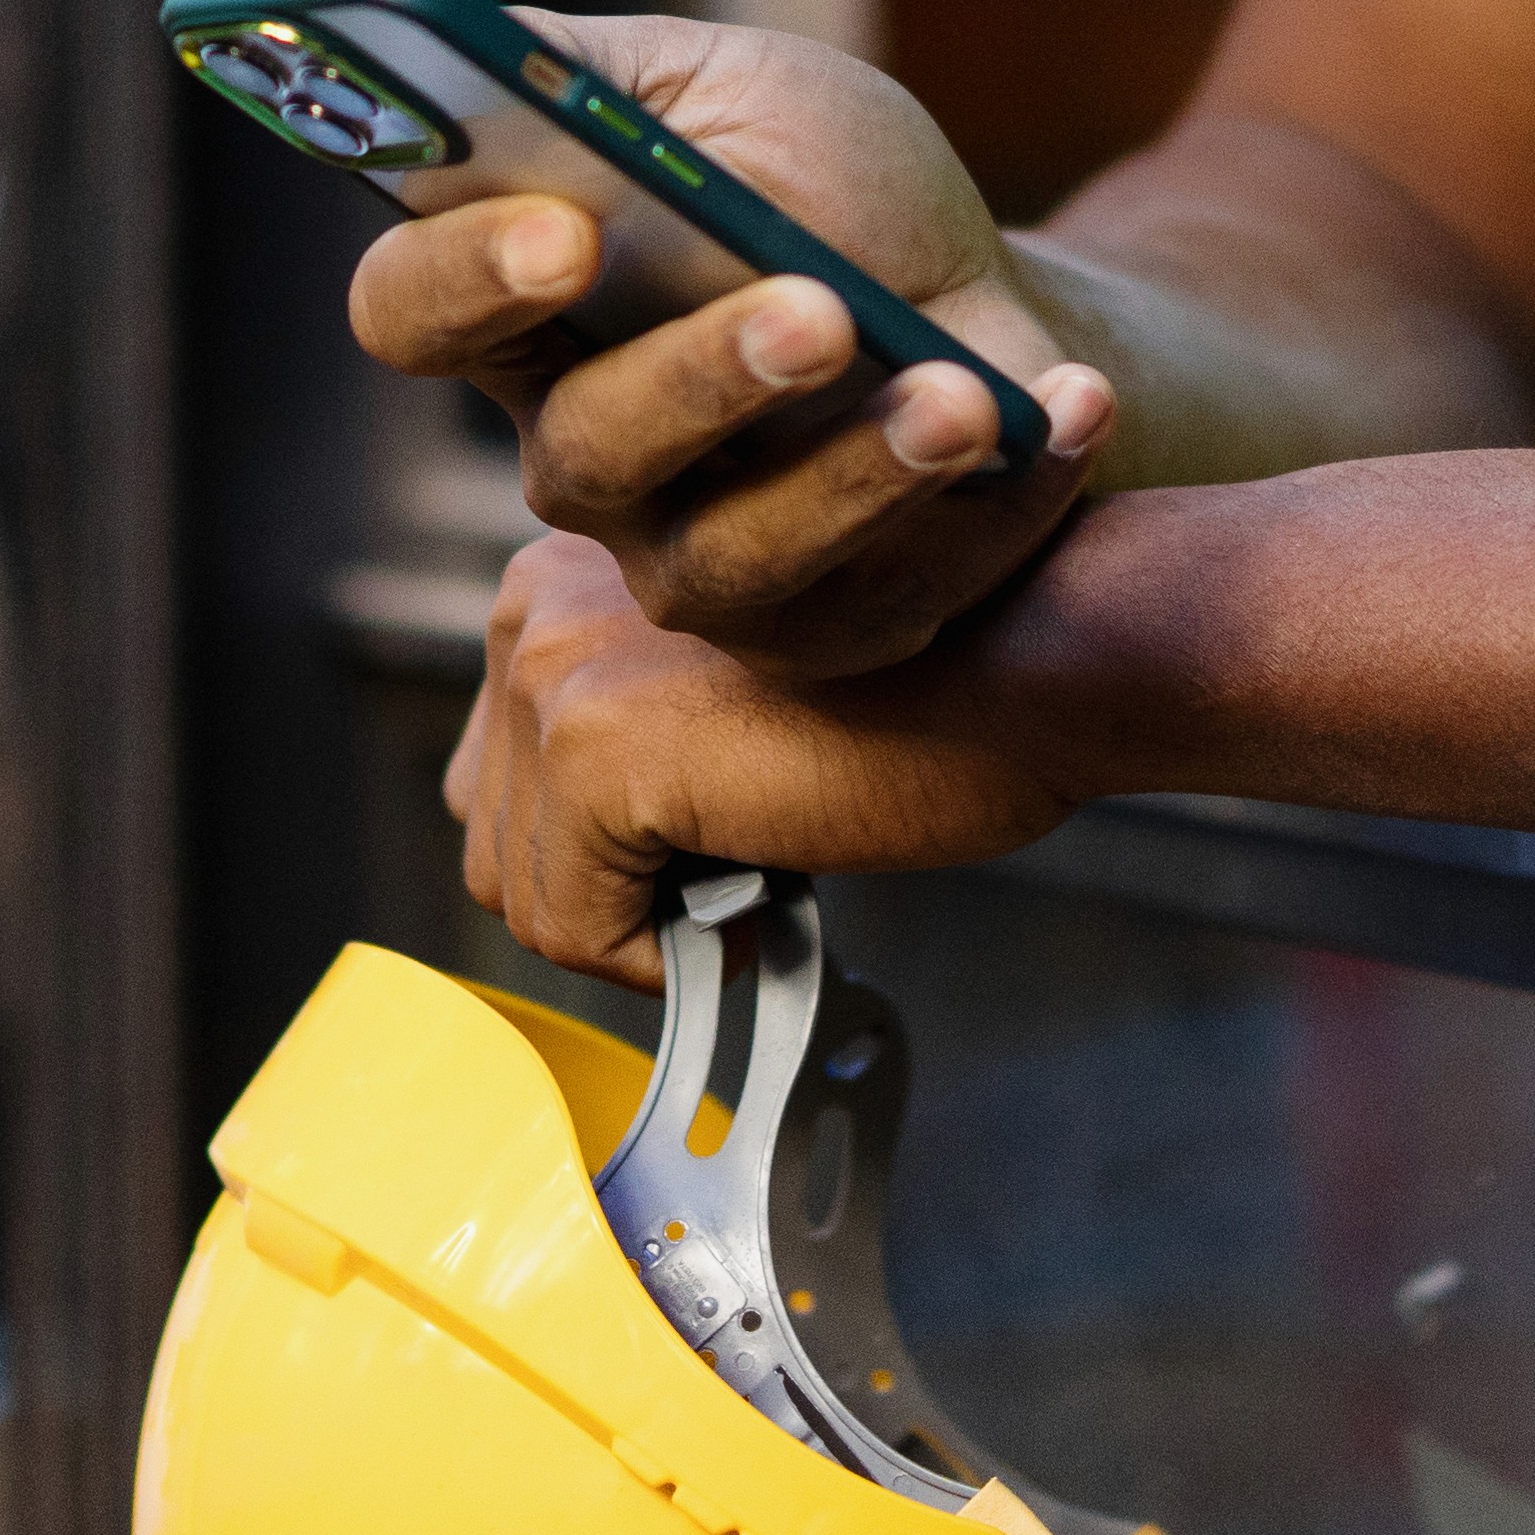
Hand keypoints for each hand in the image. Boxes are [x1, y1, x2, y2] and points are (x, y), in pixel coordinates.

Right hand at [340, 9, 1126, 672]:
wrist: (993, 303)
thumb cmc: (839, 192)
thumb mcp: (726, 91)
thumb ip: (594, 75)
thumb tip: (472, 43)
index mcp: (524, 311)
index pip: (412, 312)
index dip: (466, 279)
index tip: (562, 230)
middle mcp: (583, 453)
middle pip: (585, 449)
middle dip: (700, 380)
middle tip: (817, 310)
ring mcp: (697, 559)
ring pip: (733, 557)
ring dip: (854, 475)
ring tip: (958, 400)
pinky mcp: (828, 630)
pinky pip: (897, 594)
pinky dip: (996, 502)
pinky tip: (1062, 410)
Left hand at [440, 535, 1077, 977]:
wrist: (1036, 654)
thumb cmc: (934, 675)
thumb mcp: (734, 691)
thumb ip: (637, 740)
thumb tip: (585, 868)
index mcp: (559, 579)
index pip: (509, 775)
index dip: (615, 849)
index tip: (723, 841)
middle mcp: (531, 603)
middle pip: (498, 834)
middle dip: (616, 888)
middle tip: (750, 865)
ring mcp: (554, 671)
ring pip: (523, 890)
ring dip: (646, 921)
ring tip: (764, 865)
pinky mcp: (594, 748)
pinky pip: (569, 926)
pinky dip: (662, 955)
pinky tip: (758, 894)